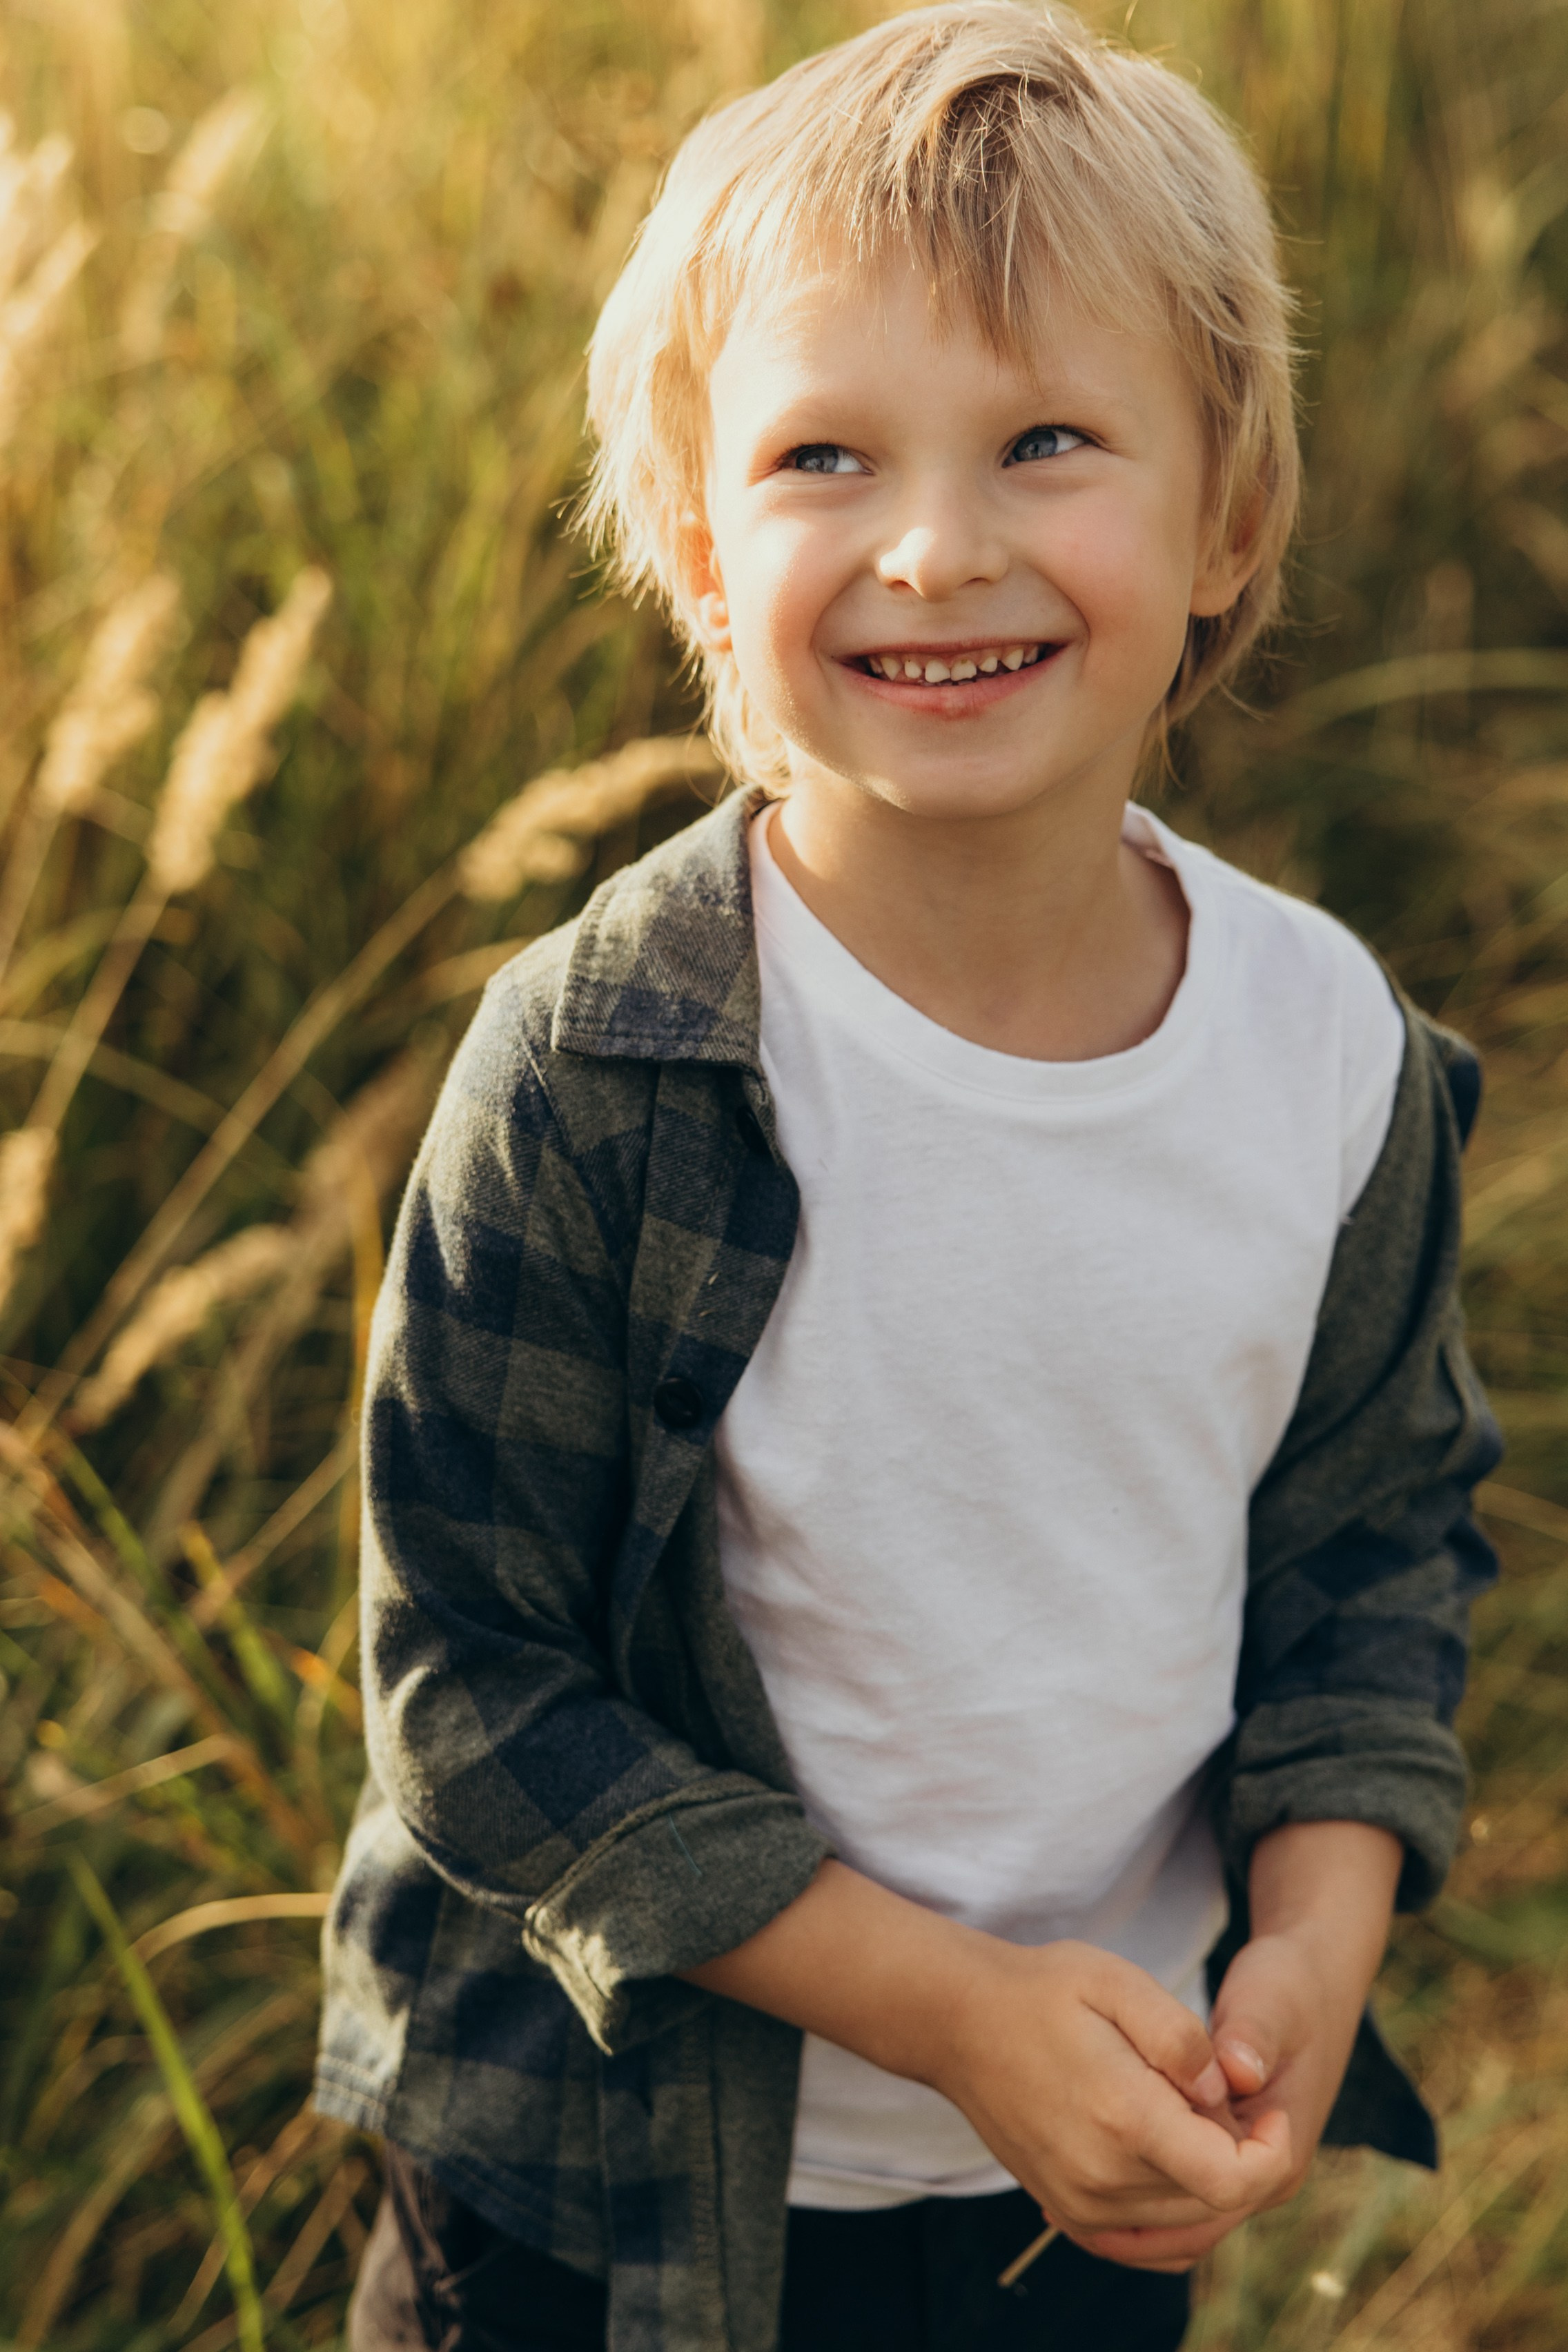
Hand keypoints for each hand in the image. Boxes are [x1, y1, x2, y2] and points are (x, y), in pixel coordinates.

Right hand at [683, 1863, 1291, 2245]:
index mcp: (1122, 2119)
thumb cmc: (1041, 1991)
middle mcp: (1101, 2179)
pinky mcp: (1067, 2214)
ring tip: (1192, 2115)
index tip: (1269, 2108)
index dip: (1270, 2151)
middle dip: (1240, 2157)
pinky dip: (1177, 2212)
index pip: (1232, 2180)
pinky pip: (1146, 2241)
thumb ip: (1182, 2036)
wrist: (958, 2022)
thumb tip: (1223, 2089)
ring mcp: (1079, 2205)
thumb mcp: (1117, 1981)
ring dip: (1209, 2180)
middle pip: (1215, 2204)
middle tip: (1225, 2097)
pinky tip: (1171, 2158)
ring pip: (1185, 2225)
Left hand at [1071, 1820, 1402, 2272]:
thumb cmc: (1288, 1990)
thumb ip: (1251, 2033)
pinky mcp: (1219, 2169)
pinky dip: (1124, 2211)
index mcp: (1285, 2153)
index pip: (1218, 2191)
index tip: (1111, 2116)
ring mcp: (1246, 2187)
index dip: (1162, 2160)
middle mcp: (1268, 2187)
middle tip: (1061, 2157)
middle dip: (1124, 2198)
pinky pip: (1168, 2214)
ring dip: (1116, 2214)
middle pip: (1185, 2221)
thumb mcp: (1272, 1998)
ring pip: (1171, 2227)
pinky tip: (1068, 2199)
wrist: (1309, 1990)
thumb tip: (1231, 2072)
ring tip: (1048, 2184)